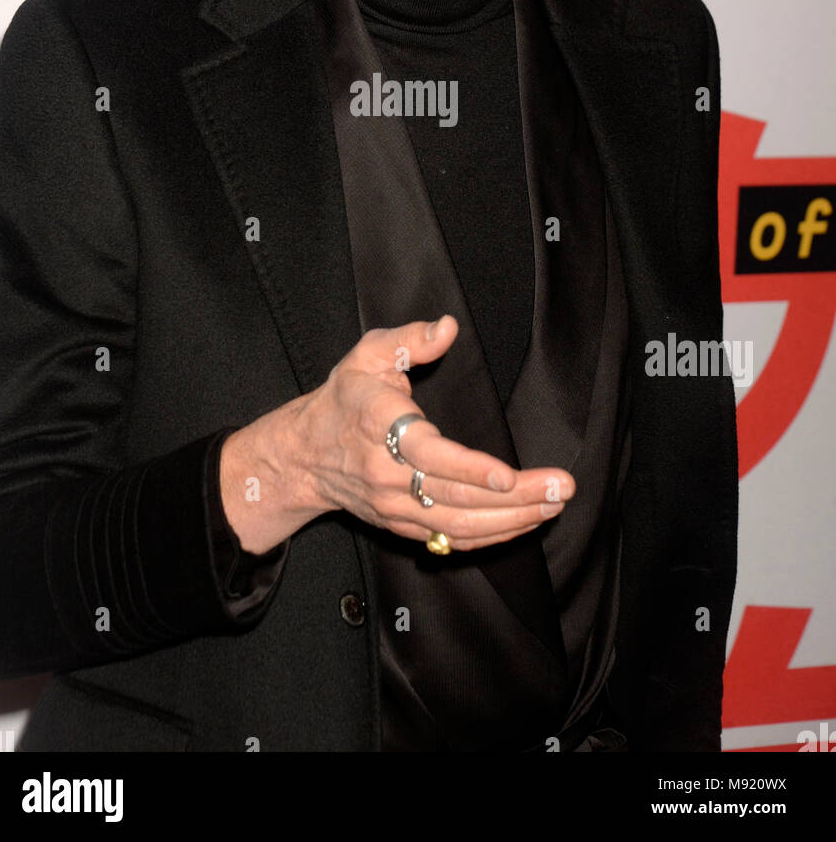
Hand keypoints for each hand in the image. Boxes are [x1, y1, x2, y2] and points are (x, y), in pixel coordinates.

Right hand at [288, 315, 575, 551]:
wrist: (303, 455)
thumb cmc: (344, 399)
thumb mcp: (368, 355)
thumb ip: (409, 338)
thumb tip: (448, 327)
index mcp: (380, 426)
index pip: (429, 455)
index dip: (470, 468)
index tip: (508, 474)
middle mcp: (387, 474)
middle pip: (456, 496)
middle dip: (515, 497)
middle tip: (562, 488)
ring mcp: (394, 506)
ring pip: (458, 525)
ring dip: (513, 520)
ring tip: (554, 505)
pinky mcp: (402, 526)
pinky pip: (451, 539)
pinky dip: (491, 537)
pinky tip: (525, 523)